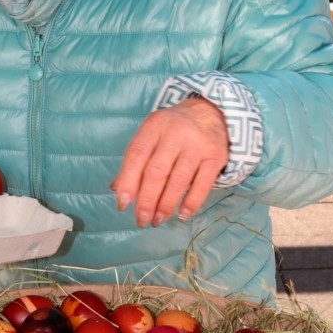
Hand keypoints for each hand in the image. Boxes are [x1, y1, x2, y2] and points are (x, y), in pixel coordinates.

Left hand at [110, 96, 228, 227]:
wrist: (210, 113)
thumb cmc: (173, 129)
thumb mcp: (151, 135)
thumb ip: (135, 160)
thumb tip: (117, 189)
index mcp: (154, 126)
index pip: (136, 155)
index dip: (127, 181)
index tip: (123, 204)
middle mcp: (175, 133)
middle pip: (157, 171)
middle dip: (146, 200)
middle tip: (141, 219)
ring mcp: (197, 144)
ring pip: (178, 181)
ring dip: (166, 205)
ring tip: (157, 220)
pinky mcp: (215, 156)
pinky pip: (202, 185)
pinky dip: (191, 203)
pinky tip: (182, 215)